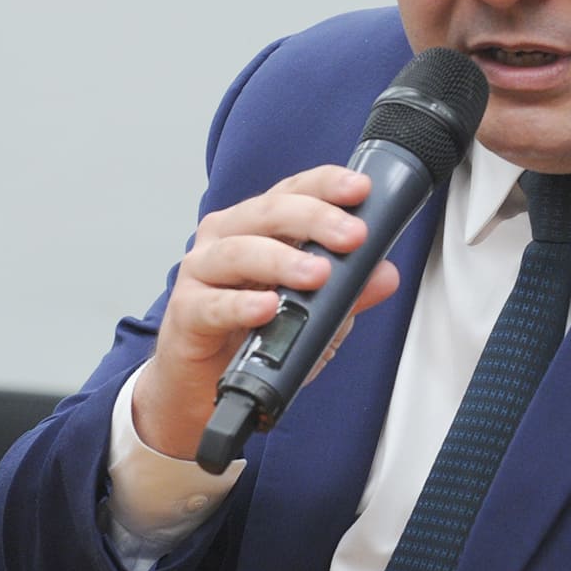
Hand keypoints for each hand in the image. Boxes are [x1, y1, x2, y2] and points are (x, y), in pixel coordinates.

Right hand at [132, 165, 401, 458]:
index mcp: (259, 226)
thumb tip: (385, 274)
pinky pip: (212, 305)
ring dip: (282, 260)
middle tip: (352, 237)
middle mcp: (227, 238)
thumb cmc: (253, 335)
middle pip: (268, 212)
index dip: (327, 185)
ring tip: (317, 274)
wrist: (204, 385)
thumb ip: (348, 292)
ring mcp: (201, 272)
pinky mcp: (186, 312)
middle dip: (315, 219)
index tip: (361, 190)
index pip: (294, 190)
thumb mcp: (314, 315)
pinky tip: (266, 308)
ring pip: (239, 251)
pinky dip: (241, 305)